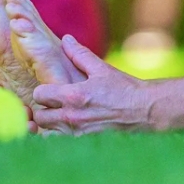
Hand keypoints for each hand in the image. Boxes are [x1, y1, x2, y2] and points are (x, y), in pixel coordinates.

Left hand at [32, 35, 156, 134]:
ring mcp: (77, 133)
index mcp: (73, 96)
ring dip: (49, 125)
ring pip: (46, 133)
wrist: (144, 110)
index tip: (51, 89)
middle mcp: (72, 117)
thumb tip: (66, 39)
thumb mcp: (101, 68)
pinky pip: (59, 143)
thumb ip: (79, 54)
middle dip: (43, 108)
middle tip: (53, 103)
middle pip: (40, 116)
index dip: (43, 90)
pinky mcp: (84, 142)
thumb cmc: (124, 88)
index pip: (39, 95)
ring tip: (57, 117)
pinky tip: (67, 128)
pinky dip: (58, 137)